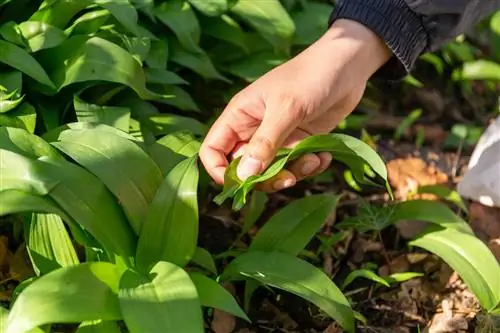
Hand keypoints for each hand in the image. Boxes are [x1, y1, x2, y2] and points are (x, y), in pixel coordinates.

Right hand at [200, 19, 390, 191]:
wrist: (347, 65)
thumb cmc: (310, 77)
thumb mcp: (286, 109)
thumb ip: (265, 143)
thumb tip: (244, 177)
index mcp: (239, 117)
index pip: (212, 150)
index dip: (220, 172)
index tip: (242, 185)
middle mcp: (254, 130)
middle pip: (244, 169)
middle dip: (265, 179)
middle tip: (288, 179)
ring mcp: (277, 138)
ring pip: (272, 172)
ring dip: (293, 173)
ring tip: (314, 160)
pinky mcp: (299, 142)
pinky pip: (296, 167)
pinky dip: (310, 167)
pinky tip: (324, 156)